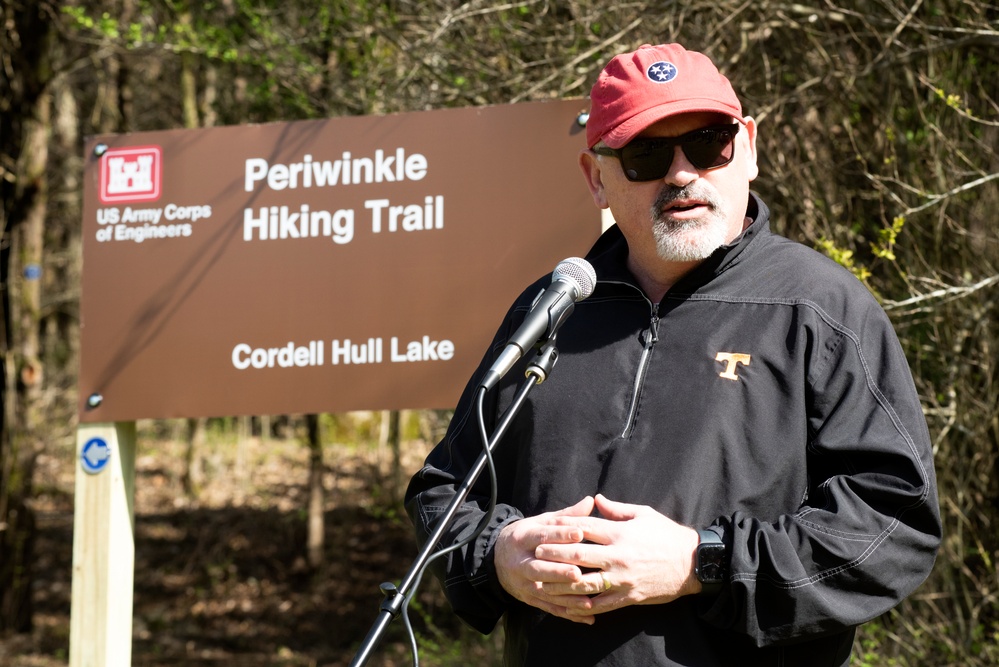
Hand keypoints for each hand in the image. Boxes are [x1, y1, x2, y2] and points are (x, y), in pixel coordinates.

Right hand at [494, 496, 598, 623]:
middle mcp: (521, 562)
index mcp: (523, 538)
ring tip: (588, 600)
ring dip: (567, 597)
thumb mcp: (540, 522)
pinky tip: (588, 616)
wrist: (496, 559)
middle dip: (559, 571)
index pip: (542, 535)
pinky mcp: (530, 599)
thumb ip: (566, 516)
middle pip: (539, 568)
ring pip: (545, 591)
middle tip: (578, 572)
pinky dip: (569, 613)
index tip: (580, 533)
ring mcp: (524, 583)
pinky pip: (550, 608)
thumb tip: (590, 501)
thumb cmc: (527, 537)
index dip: (560, 535)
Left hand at [534, 494, 700, 616]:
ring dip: (562, 584)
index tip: (546, 530)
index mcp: (620, 533)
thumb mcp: (643, 514)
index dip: (563, 530)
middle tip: (536, 555)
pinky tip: (567, 604)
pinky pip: (601, 603)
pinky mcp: (628, 597)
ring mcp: (622, 579)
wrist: (693, 564)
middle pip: (579, 556)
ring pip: (585, 583)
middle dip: (555, 556)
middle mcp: (618, 556)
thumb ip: (616, 509)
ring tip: (544, 582)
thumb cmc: (667, 535)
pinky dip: (582, 605)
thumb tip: (595, 499)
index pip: (584, 529)